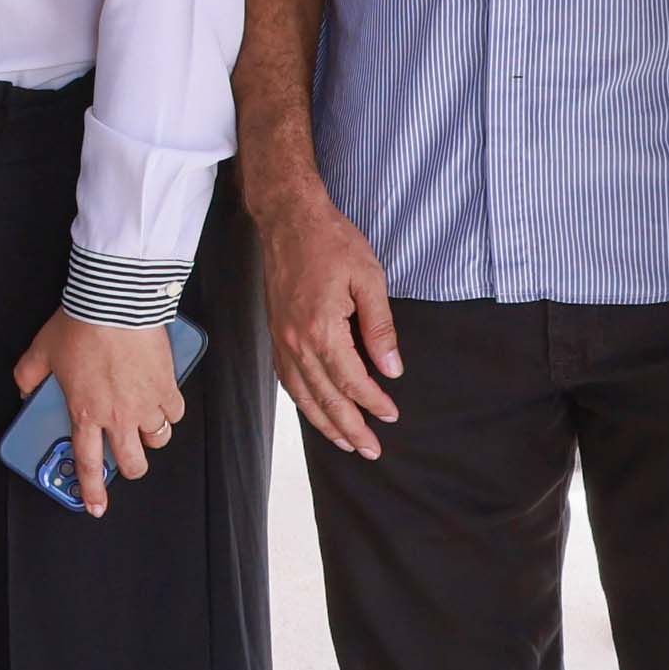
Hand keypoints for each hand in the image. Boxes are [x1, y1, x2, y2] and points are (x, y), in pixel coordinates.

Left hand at [13, 312, 187, 516]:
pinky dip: (169, 409)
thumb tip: (24, 389)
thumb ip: (28, 376)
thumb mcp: (41, 352)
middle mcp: (118, 416)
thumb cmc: (80, 326)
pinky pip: (175, 411)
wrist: (115, 302)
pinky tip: (160, 398)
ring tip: (144, 423)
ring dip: (151, 436)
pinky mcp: (167, 386)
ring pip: (159, 439)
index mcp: (86, 413)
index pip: (88, 463)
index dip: (92, 491)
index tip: (96, 506)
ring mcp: (146, 403)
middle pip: (134, 462)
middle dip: (131, 467)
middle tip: (128, 459)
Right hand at [253, 178, 401, 457]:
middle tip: (371, 449)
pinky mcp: (276, 334)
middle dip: (350, 427)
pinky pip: (287, 379)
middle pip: (326, 398)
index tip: (392, 416)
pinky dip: (303, 401)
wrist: (289, 220)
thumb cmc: (330, 242)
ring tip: (345, 442)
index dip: (374, 402)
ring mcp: (282, 340)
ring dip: (325, 423)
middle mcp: (297, 342)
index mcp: (322, 330)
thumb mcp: (369, 279)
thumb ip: (380, 327)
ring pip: (303, 395)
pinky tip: (315, 410)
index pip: (352, 381)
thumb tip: (392, 368)